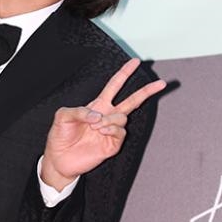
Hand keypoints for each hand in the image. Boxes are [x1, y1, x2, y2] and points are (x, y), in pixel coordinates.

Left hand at [41, 58, 164, 189]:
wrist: (59, 159)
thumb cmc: (60, 136)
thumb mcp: (63, 116)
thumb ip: (78, 111)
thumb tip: (98, 115)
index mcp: (97, 105)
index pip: (114, 86)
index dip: (124, 73)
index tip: (135, 62)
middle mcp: (107, 116)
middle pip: (132, 100)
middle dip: (146, 91)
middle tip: (161, 84)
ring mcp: (111, 131)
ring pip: (123, 117)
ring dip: (110, 119)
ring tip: (96, 126)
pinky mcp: (112, 145)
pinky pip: (120, 132)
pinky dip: (112, 129)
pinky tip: (101, 131)